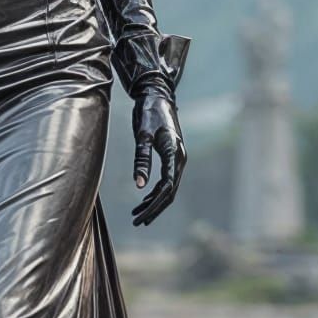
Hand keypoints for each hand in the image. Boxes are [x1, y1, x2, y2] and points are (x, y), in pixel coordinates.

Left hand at [130, 80, 185, 225]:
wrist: (157, 95)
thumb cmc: (148, 113)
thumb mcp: (142, 135)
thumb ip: (142, 159)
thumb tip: (139, 185)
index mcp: (174, 154)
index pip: (167, 188)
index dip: (154, 205)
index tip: (140, 218)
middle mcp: (179, 159)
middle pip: (170, 192)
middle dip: (154, 209)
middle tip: (137, 222)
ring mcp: (177, 158)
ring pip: (169, 188)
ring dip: (154, 203)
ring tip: (137, 215)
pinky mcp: (171, 156)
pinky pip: (166, 180)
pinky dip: (155, 191)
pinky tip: (143, 199)